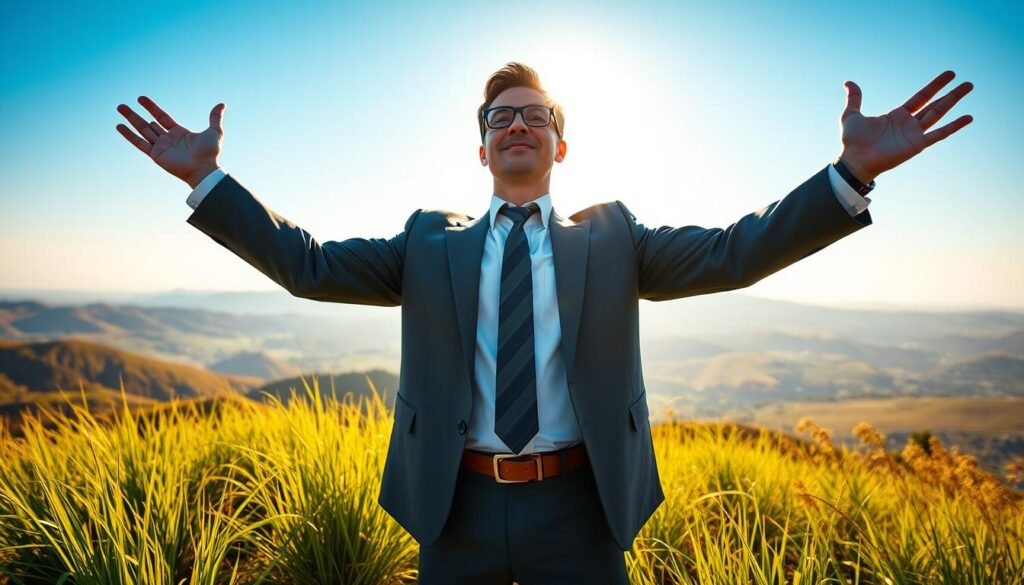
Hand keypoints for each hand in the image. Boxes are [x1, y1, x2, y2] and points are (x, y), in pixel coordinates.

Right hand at [116, 97, 225, 187]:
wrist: (204, 169)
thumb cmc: (210, 153)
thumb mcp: (215, 132)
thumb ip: (214, 118)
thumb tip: (222, 104)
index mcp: (179, 133)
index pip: (161, 117)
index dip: (151, 108)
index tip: (141, 99)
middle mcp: (168, 139)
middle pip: (148, 123)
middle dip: (135, 115)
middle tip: (122, 106)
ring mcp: (161, 147)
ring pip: (142, 130)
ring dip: (130, 120)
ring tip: (119, 109)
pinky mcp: (156, 155)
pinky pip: (139, 143)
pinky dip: (129, 135)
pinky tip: (119, 127)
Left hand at [838, 70, 972, 183]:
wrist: (854, 160)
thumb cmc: (852, 142)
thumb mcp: (851, 115)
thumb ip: (855, 99)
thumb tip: (849, 82)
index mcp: (896, 115)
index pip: (921, 97)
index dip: (935, 86)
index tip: (949, 75)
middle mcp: (908, 124)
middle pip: (935, 104)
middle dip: (951, 94)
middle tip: (968, 83)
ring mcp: (914, 134)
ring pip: (939, 114)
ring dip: (954, 102)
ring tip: (969, 88)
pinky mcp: (917, 145)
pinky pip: (939, 134)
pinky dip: (954, 126)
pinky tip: (968, 117)